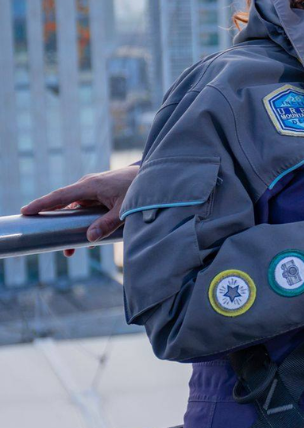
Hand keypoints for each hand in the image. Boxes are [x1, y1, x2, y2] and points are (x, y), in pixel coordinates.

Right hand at [22, 166, 139, 255]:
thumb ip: (108, 223)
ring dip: (71, 227)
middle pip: (64, 205)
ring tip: (70, 251)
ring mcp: (94, 189)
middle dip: (55, 223)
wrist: (153, 176)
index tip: (25, 212)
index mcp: (90, 185)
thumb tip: (89, 238)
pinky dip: (83, 223)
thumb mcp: (124, 209)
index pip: (60, 196)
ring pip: (75, 210)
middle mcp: (88, 185)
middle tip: (47, 240)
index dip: (42, 204)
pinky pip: (85, 209)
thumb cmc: (139, 188)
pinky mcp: (100, 194)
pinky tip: (88, 240)